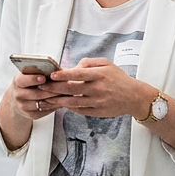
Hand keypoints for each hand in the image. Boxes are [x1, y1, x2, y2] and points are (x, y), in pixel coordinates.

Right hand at [6, 72, 60, 121]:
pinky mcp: (31, 115)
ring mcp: (23, 106)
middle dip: (51, 90)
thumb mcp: (29, 74)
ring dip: (54, 99)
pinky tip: (61, 101)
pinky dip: (54, 106)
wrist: (17, 99)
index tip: (44, 78)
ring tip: (64, 94)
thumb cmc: (28, 83)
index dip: (33, 79)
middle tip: (63, 86)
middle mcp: (18, 95)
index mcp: (17, 82)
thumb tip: (55, 70)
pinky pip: (45, 111)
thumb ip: (39, 72)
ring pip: (42, 103)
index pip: (24, 80)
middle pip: (36, 94)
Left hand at [39, 58, 154, 118]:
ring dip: (57, 100)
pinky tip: (59, 103)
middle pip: (72, 90)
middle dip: (54, 88)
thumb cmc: (118, 78)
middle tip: (41, 86)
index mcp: (99, 75)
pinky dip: (68, 107)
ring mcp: (97, 102)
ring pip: (72, 102)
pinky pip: (79, 110)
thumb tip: (72, 68)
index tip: (52, 75)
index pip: (78, 75)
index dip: (64, 75)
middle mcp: (98, 89)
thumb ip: (88, 63)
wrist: (133, 97)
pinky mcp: (97, 112)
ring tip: (45, 97)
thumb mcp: (106, 64)